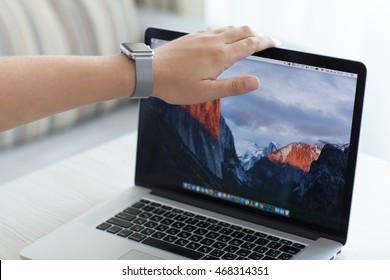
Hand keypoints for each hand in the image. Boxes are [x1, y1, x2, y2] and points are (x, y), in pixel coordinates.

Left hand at [152, 26, 279, 104]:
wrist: (149, 71)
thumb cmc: (175, 85)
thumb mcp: (206, 92)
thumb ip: (232, 87)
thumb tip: (256, 82)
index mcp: (220, 55)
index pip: (251, 44)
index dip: (266, 42)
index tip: (276, 43)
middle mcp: (213, 41)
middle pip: (243, 31)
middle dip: (259, 34)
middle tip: (267, 41)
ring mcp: (202, 37)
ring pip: (229, 28)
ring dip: (244, 31)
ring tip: (250, 38)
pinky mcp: (192, 37)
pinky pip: (216, 29)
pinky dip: (227, 31)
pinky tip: (224, 37)